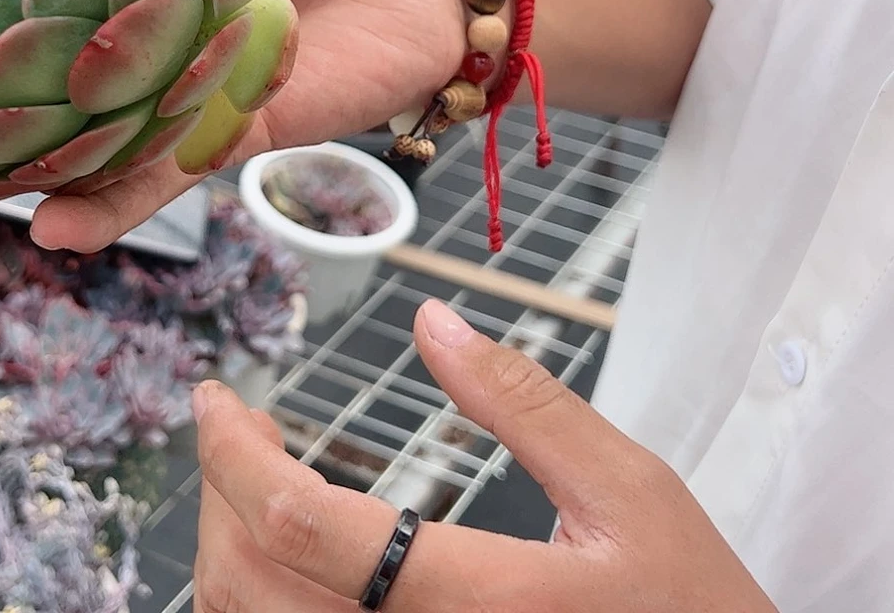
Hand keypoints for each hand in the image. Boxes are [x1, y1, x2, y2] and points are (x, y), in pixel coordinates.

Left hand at [192, 299, 777, 612]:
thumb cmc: (690, 604)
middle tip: (234, 424)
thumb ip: (525, 403)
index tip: (216, 397)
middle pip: (251, 587)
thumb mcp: (629, 490)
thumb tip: (434, 323)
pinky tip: (290, 548)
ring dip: (230, 545)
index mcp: (477, 601)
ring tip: (256, 473)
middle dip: (219, 491)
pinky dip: (261, 595)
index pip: (305, 526)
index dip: (235, 453)